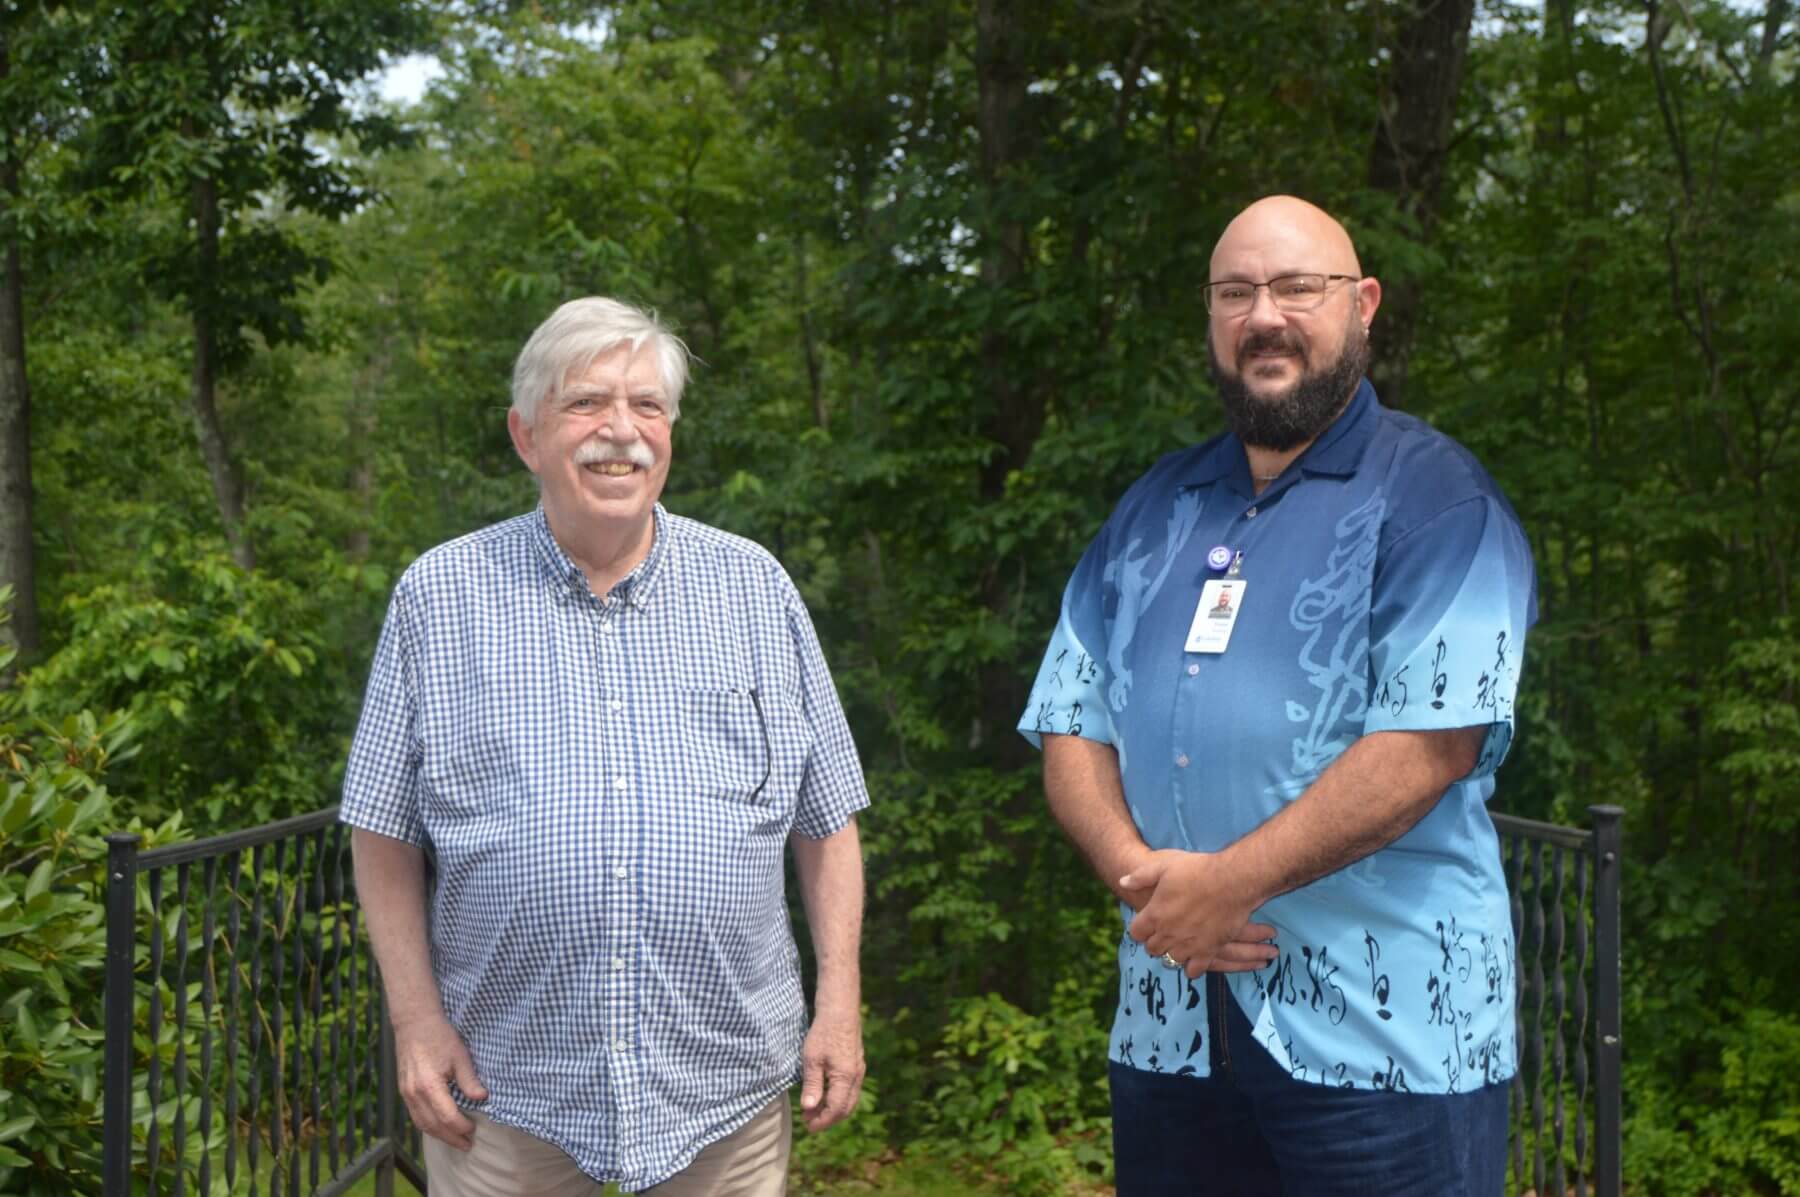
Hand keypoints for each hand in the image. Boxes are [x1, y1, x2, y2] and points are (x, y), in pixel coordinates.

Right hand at [393, 1014, 487, 1148]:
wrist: (414, 1023)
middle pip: (432, 1126)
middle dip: (450, 1138)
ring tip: (455, 1140)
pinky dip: (428, 1125)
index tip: (474, 1130)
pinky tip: (439, 1127)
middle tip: (466, 1145)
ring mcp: (406, 1093)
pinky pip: (415, 1115)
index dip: (461, 1127)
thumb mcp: (460, 1056)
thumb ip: (469, 1080)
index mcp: (429, 1086)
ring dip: (438, 1135)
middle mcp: (414, 1094)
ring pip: (421, 1123)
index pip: (447, 1117)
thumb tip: (482, 1098)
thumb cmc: (439, 1036)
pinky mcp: (403, 1090)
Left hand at [798, 1006, 864, 1132]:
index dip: (822, 1121)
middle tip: (809, 1121)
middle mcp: (856, 1077)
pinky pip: (850, 1089)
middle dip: (828, 1118)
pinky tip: (824, 1093)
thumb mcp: (812, 1059)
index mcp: (846, 1078)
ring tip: (813, 1109)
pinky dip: (838, 1097)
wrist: (840, 1010)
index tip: (808, 1126)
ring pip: (850, 1099)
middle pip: (846, 1108)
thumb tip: (808, 1109)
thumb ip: (812, 1085)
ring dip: (833, 1108)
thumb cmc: (823, 1033)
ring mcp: (858, 1070)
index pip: (836, 1110)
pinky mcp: (856, 1064)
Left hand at [1120, 850, 1270, 978]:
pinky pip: (1194, 970)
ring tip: (1178, 944)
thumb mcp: (1163, 865)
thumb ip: (1141, 876)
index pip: (1136, 933)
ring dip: (1172, 953)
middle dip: (1154, 942)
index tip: (1146, 924)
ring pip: (1171, 960)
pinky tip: (1194, 958)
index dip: (1140, 928)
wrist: (1232, 880)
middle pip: (1152, 948)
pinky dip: (1192, 967)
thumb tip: (1122, 882)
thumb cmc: (1197, 870)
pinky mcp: (1208, 950)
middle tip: (1162, 933)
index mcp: (1154, 914)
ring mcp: (1188, 944)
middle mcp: (1168, 933)